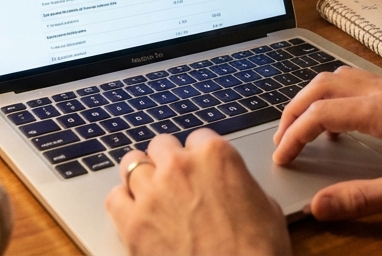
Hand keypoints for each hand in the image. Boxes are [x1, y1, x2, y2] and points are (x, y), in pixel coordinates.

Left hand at [105, 129, 291, 255]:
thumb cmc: (258, 252)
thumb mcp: (266, 208)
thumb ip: (241, 186)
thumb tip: (236, 188)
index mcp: (216, 156)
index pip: (198, 137)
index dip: (199, 155)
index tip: (200, 168)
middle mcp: (180, 167)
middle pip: (161, 145)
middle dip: (168, 160)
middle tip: (176, 180)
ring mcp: (152, 193)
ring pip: (132, 163)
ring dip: (142, 175)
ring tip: (150, 190)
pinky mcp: (133, 223)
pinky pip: (114, 198)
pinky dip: (123, 202)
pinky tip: (134, 212)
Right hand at [272, 66, 381, 220]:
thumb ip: (360, 198)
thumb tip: (319, 205)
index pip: (321, 113)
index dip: (294, 135)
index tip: (282, 157)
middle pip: (323, 85)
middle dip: (295, 109)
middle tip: (281, 138)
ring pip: (339, 78)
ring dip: (314, 98)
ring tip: (301, 127)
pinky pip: (357, 83)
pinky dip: (336, 97)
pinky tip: (340, 125)